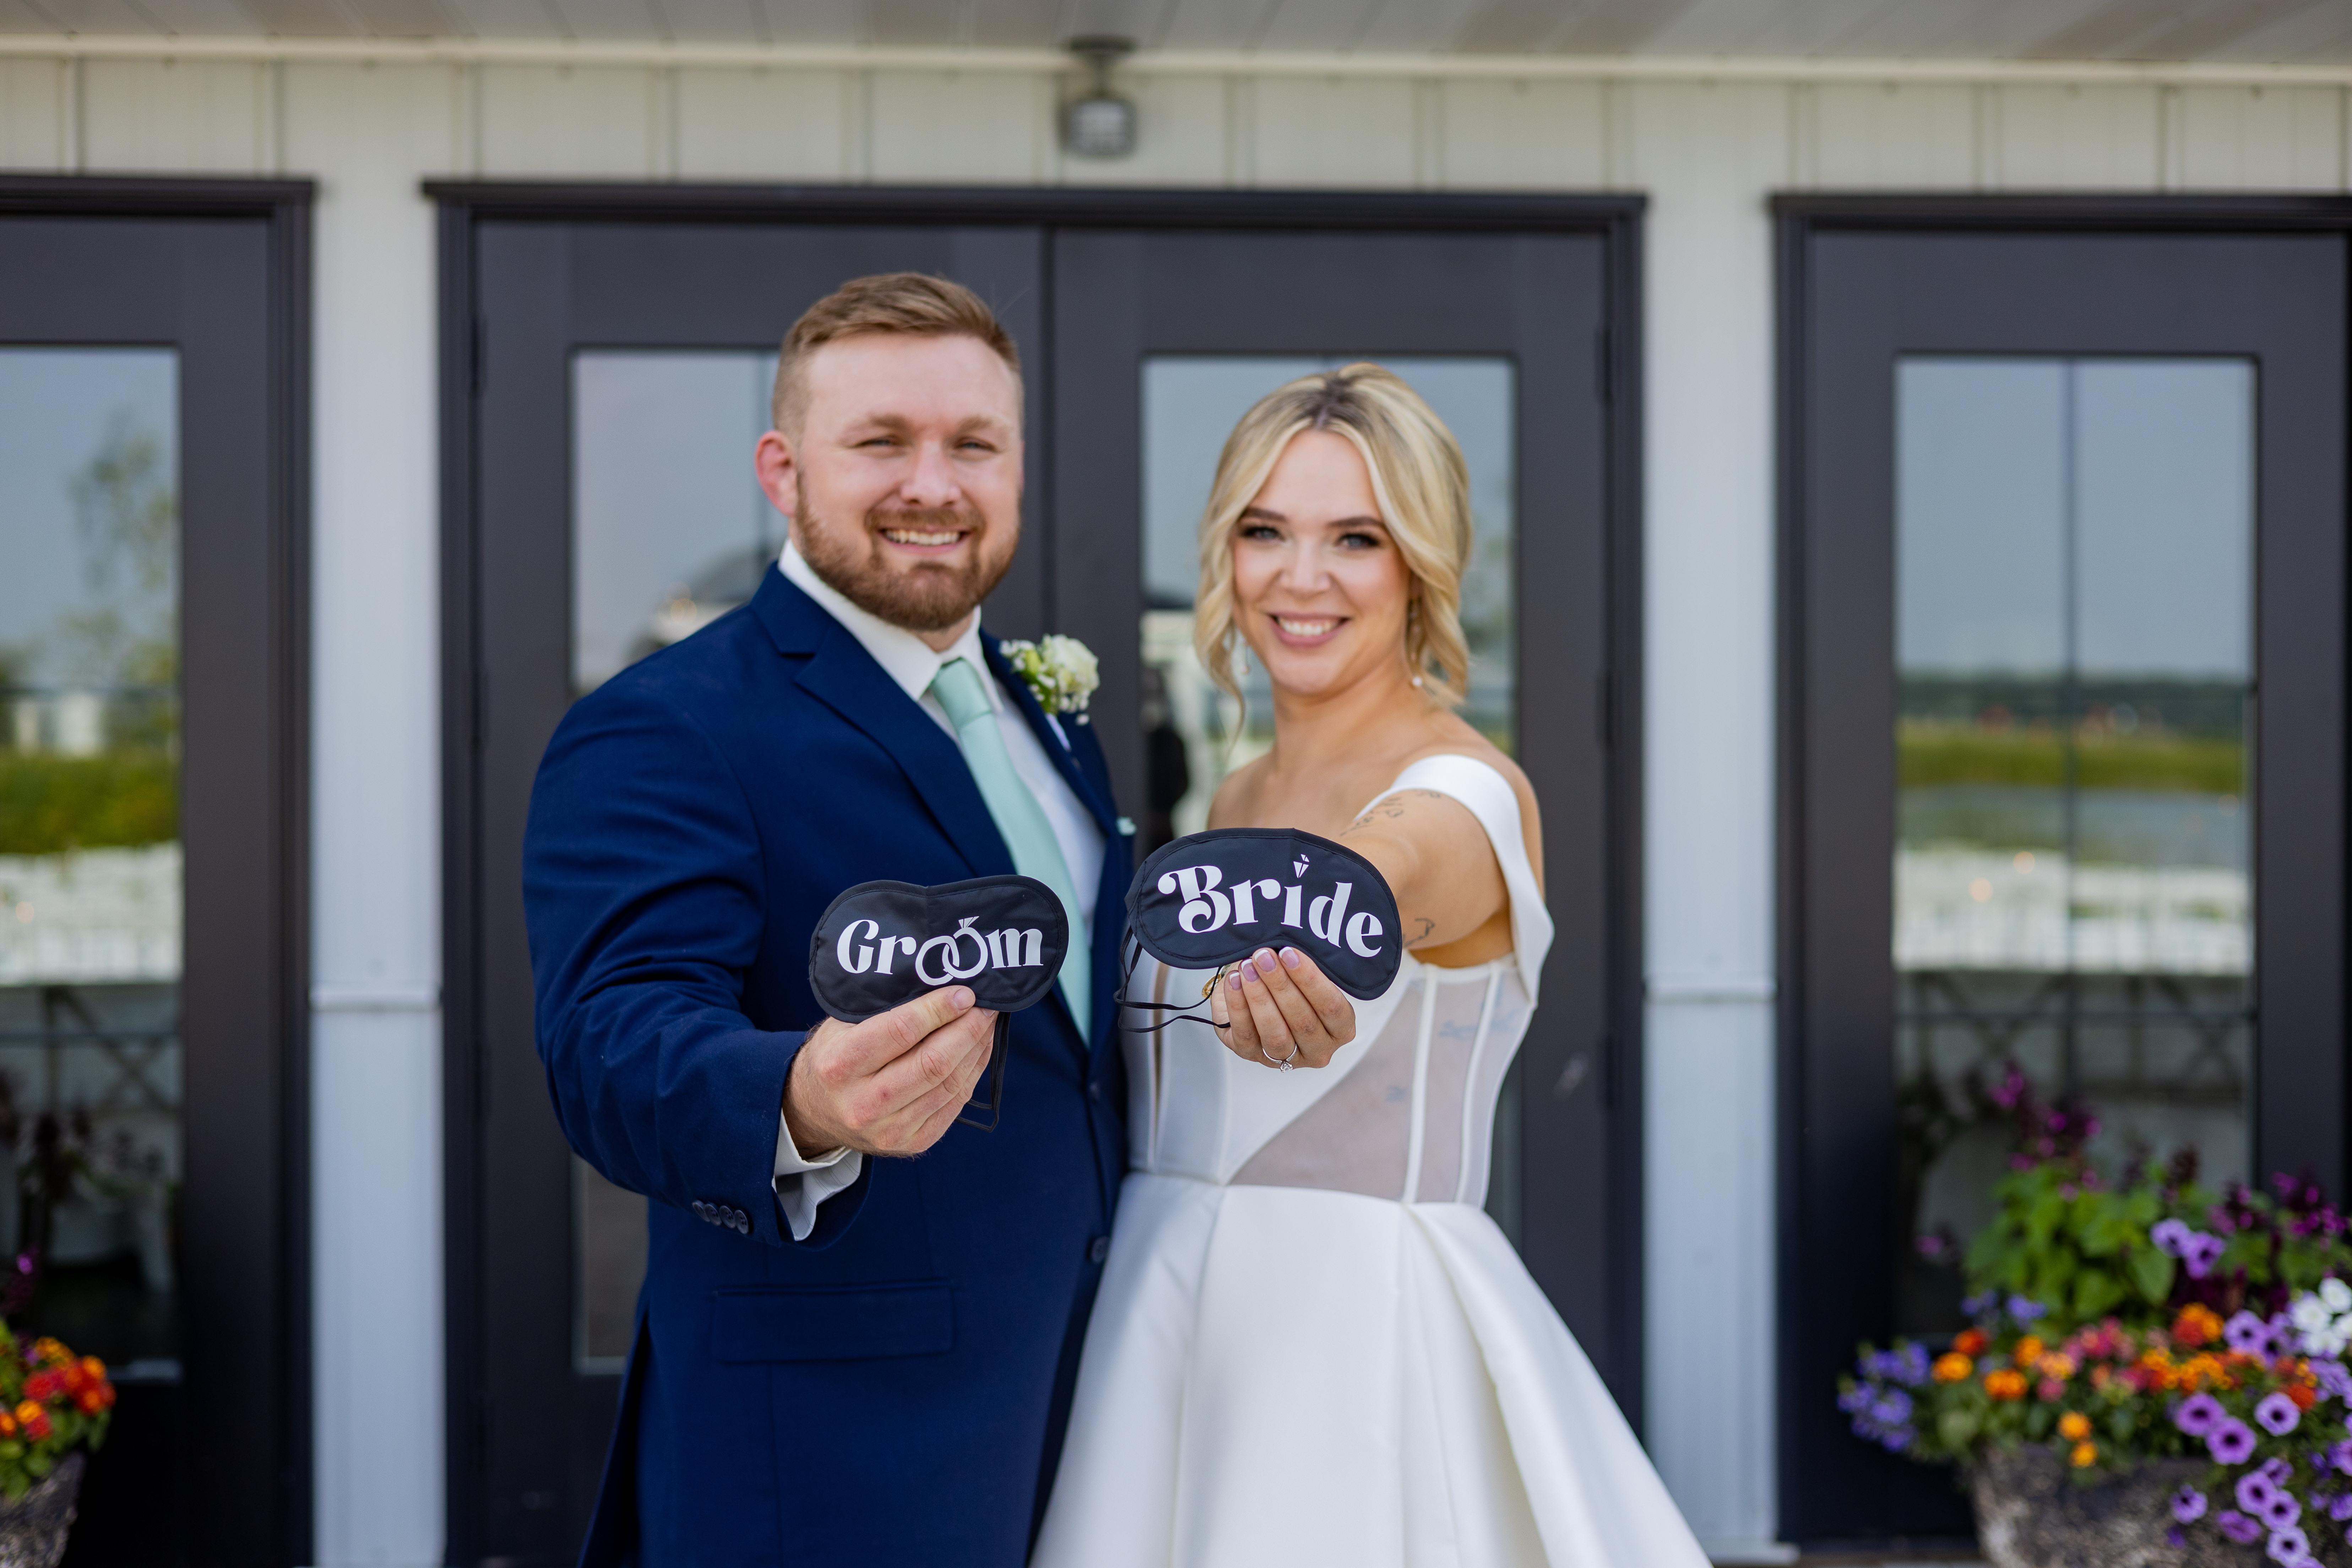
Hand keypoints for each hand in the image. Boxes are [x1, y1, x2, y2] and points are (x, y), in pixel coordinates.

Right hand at [783, 986, 999, 1156]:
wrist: (816, 1112)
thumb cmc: (835, 1056)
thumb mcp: (841, 1026)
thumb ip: (883, 1008)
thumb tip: (940, 983)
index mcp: (841, 1065)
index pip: (901, 1031)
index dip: (939, 1009)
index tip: (965, 993)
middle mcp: (863, 1103)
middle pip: (932, 1062)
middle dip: (967, 1029)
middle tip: (987, 1006)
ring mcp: (889, 1130)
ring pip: (949, 1084)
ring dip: (976, 1049)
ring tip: (986, 1023)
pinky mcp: (912, 1143)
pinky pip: (954, 1104)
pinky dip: (972, 1073)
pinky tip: (979, 1051)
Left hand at [1207, 946, 1355, 1069]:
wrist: (1252, 995)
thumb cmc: (1287, 982)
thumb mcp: (1303, 972)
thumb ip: (1304, 965)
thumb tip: (1292, 945)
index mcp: (1340, 1028)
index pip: (1332, 1007)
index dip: (1310, 980)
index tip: (1290, 953)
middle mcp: (1318, 1049)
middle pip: (1302, 1021)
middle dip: (1280, 984)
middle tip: (1264, 956)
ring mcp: (1286, 1058)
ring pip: (1275, 1034)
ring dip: (1259, 997)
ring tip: (1248, 968)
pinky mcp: (1252, 1056)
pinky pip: (1246, 1035)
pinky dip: (1239, 1006)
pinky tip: (1234, 981)